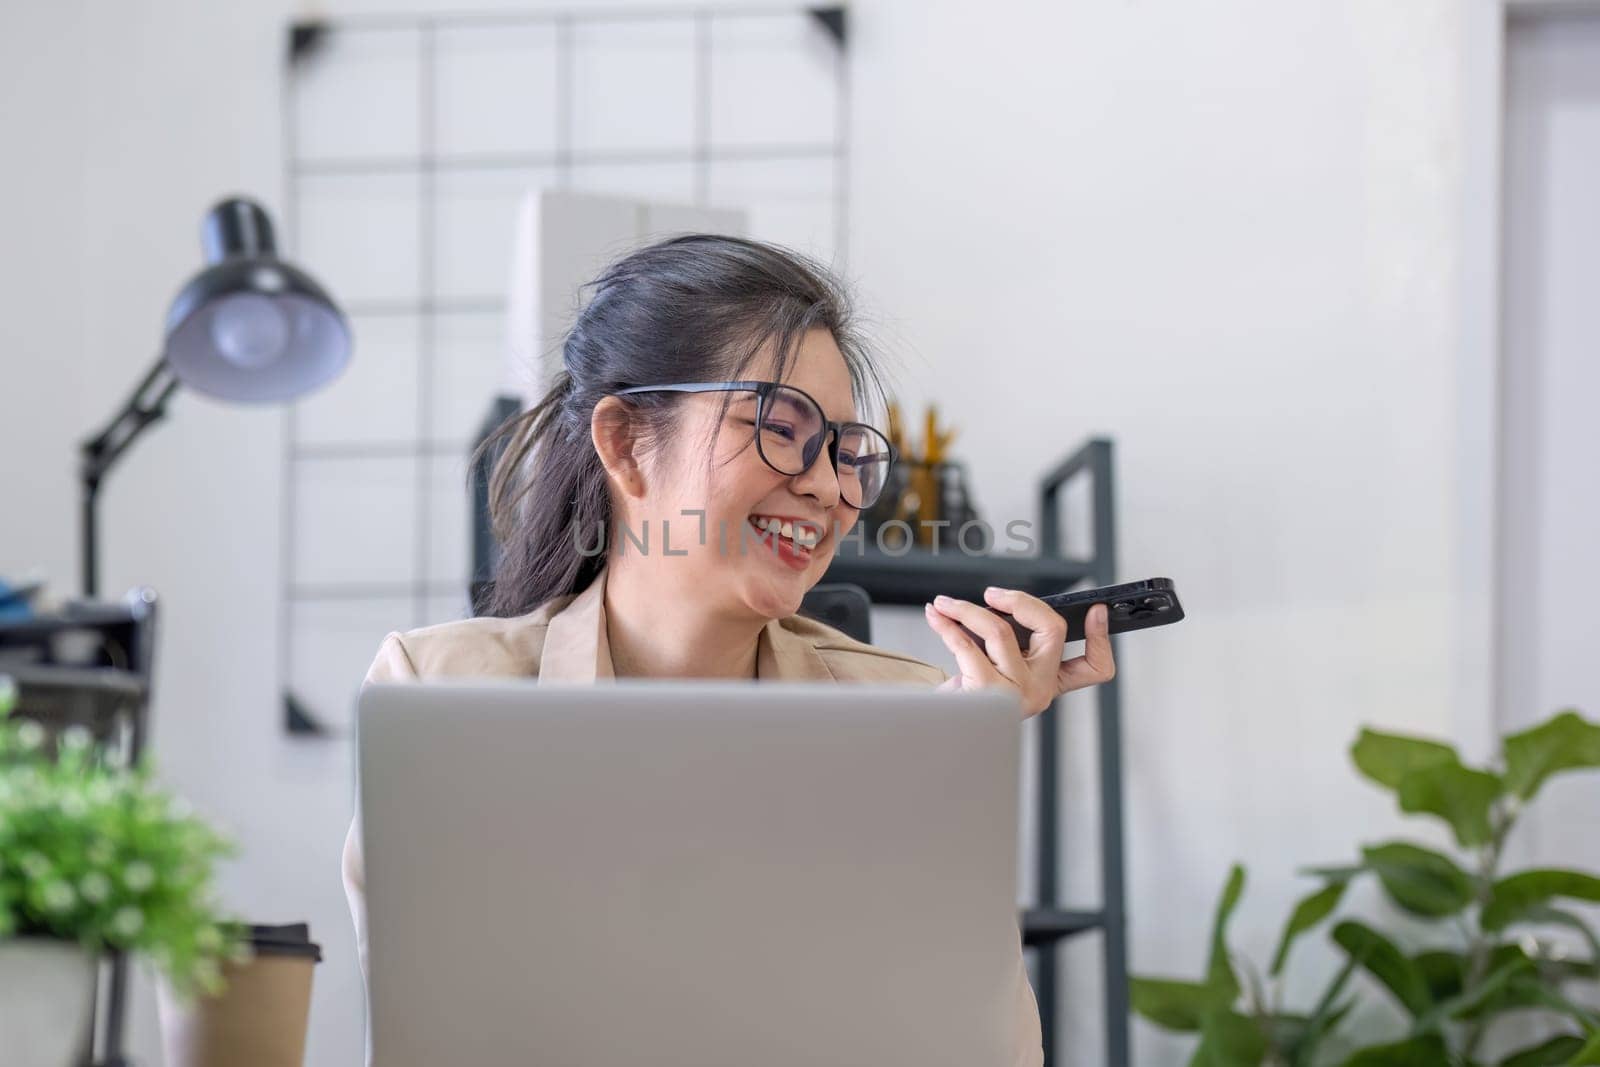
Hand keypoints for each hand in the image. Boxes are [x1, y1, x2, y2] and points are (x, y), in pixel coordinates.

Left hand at [923, 587, 1115, 717]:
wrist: (941, 729)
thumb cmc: (969, 695)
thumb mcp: (998, 667)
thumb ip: (1012, 642)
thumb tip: (996, 605)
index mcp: (1050, 682)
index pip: (1094, 667)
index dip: (1101, 638)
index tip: (1097, 611)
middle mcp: (1040, 689)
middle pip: (1052, 630)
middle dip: (1019, 601)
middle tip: (991, 594)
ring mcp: (1017, 693)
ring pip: (1000, 629)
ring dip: (965, 609)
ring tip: (945, 604)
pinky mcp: (987, 692)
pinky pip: (966, 644)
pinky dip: (946, 625)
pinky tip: (936, 617)